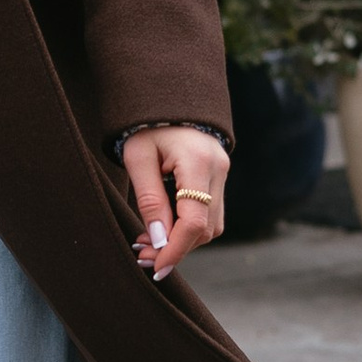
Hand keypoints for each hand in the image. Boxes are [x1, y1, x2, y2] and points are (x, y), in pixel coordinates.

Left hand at [123, 126, 228, 278]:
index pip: (194, 221)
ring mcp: (223, 173)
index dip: (175, 249)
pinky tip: (164, 228)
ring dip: (183, 240)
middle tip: (142, 256)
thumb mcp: (138, 158)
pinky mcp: (219, 176)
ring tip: (148, 243)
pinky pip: (209, 212)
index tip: (154, 266)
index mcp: (199, 162)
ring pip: (211, 225)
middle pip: (205, 228)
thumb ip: (149, 199)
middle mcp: (219, 169)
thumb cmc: (146, 124)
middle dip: (176, 248)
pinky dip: (188, 226)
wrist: (167, 95)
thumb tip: (158, 240)